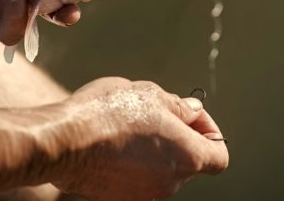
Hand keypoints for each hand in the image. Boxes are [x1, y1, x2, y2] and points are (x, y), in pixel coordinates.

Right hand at [49, 78, 228, 200]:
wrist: (64, 141)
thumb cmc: (108, 113)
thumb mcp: (150, 94)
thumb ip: (179, 106)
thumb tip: (192, 112)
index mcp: (187, 156)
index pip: (219, 155)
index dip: (209, 131)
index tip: (190, 116)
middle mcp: (170, 182)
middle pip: (188, 160)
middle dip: (177, 135)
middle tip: (153, 111)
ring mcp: (145, 193)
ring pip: (161, 168)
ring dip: (153, 147)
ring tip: (127, 123)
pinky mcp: (120, 198)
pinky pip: (136, 177)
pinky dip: (132, 161)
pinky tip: (112, 141)